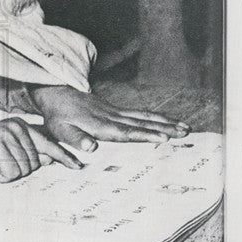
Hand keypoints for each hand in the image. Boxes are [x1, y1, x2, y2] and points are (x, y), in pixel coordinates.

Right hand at [0, 118, 82, 182]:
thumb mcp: (10, 150)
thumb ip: (30, 152)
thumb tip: (50, 159)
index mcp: (21, 126)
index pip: (47, 143)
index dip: (63, 156)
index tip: (77, 165)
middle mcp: (16, 127)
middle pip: (35, 163)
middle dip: (20, 169)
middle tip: (2, 163)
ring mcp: (7, 135)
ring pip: (24, 169)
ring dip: (9, 173)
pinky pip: (11, 173)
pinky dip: (2, 176)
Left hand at [29, 85, 189, 152]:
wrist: (56, 93)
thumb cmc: (58, 117)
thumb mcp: (60, 130)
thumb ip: (76, 139)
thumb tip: (92, 148)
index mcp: (100, 125)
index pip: (127, 132)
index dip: (145, 135)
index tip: (164, 138)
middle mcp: (112, 117)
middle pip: (142, 122)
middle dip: (165, 128)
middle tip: (185, 132)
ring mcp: (115, 112)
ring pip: (144, 116)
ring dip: (165, 122)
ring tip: (185, 127)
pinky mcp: (116, 110)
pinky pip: (139, 114)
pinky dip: (155, 117)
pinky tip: (166, 121)